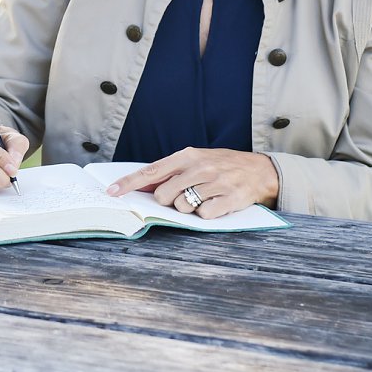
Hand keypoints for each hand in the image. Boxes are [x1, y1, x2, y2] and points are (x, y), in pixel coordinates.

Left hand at [104, 148, 278, 218]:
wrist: (260, 170)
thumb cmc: (222, 166)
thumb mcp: (196, 161)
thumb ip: (171, 172)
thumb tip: (140, 186)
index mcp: (187, 156)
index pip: (151, 171)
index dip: (129, 182)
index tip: (111, 192)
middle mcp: (200, 167)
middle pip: (165, 194)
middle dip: (168, 202)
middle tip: (182, 198)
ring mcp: (215, 182)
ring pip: (183, 206)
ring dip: (188, 209)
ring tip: (203, 199)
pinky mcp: (230, 199)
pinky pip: (204, 215)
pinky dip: (206, 216)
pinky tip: (215, 205)